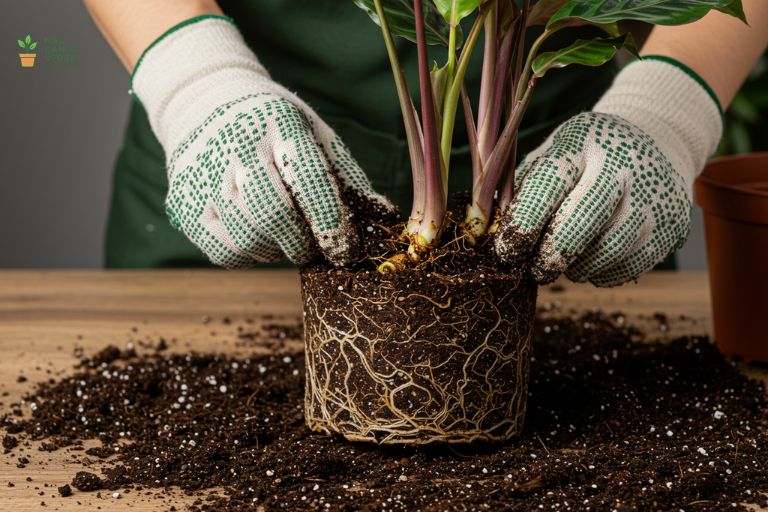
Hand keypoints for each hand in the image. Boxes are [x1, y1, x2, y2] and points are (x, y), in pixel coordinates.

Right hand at [132, 15, 392, 266]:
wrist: (205, 102)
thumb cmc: (274, 127)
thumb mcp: (314, 133)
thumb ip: (347, 175)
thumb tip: (382, 218)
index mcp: (278, 124)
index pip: (308, 179)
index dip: (331, 222)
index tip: (346, 250)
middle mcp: (236, 148)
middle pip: (272, 214)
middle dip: (302, 243)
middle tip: (315, 248)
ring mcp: (204, 177)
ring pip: (247, 238)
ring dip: (277, 251)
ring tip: (287, 238)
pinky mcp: (184, 205)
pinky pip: (223, 252)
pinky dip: (249, 257)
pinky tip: (259, 239)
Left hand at [495, 57, 722, 286]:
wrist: (654, 140)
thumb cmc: (583, 156)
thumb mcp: (551, 154)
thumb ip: (522, 190)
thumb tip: (489, 235)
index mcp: (582, 142)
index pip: (548, 185)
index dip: (523, 224)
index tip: (507, 251)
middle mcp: (624, 165)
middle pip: (583, 222)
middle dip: (550, 255)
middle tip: (534, 269)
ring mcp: (654, 195)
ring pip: (608, 251)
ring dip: (577, 267)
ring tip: (563, 261)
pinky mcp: (673, 224)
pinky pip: (631, 266)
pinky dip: (603, 273)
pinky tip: (591, 261)